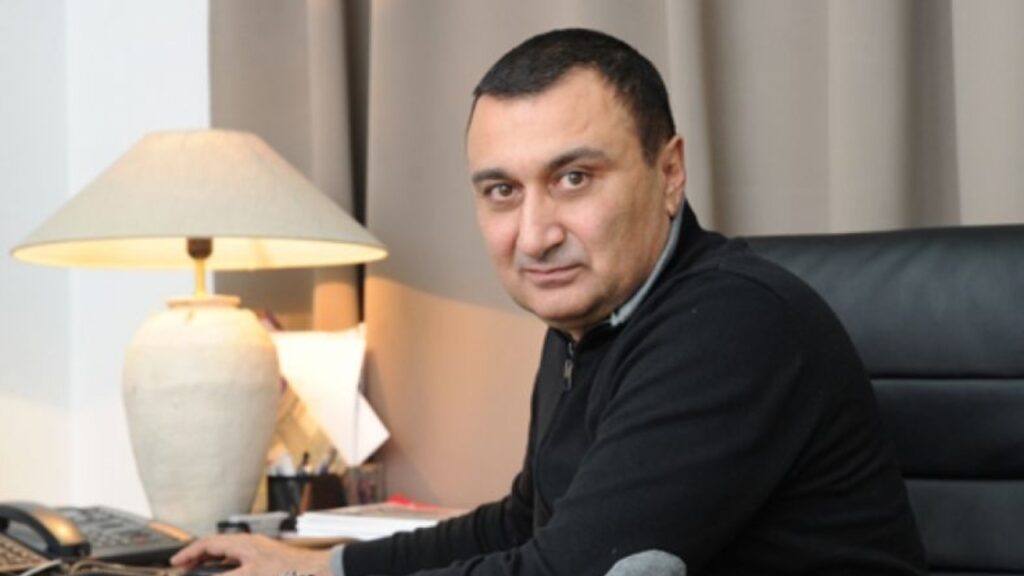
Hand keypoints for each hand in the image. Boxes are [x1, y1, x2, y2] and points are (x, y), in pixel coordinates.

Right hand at [171, 534, 333, 575]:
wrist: (318, 571)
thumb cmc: (290, 570)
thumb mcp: (250, 575)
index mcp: (243, 543)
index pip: (208, 543)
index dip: (189, 552)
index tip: (175, 562)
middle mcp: (249, 545)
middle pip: (216, 548)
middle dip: (198, 558)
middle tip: (183, 569)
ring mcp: (257, 552)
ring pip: (227, 556)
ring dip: (212, 564)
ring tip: (199, 573)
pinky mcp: (265, 562)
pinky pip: (238, 563)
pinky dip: (226, 569)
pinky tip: (225, 573)